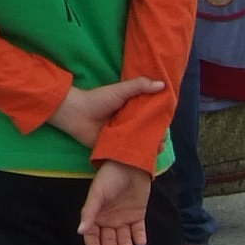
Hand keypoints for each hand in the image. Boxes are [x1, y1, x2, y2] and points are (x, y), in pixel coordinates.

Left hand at [48, 76, 164, 149]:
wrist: (75, 113)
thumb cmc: (98, 99)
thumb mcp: (120, 90)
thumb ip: (139, 86)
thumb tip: (162, 85)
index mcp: (132, 108)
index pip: (151, 114)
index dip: (160, 118)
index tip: (168, 121)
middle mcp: (129, 123)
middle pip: (148, 130)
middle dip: (157, 136)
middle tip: (162, 139)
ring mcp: (123, 136)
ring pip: (141, 143)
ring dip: (149, 147)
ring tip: (156, 149)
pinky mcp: (115, 148)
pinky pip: (128, 153)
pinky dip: (136, 156)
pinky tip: (145, 159)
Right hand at [77, 158, 151, 244]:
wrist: (131, 165)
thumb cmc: (110, 177)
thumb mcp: (97, 194)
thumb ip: (89, 212)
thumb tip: (80, 231)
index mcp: (96, 214)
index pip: (92, 234)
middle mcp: (109, 218)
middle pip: (108, 239)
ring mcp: (123, 217)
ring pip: (123, 237)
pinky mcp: (137, 215)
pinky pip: (138, 231)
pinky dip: (139, 238)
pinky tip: (139, 241)